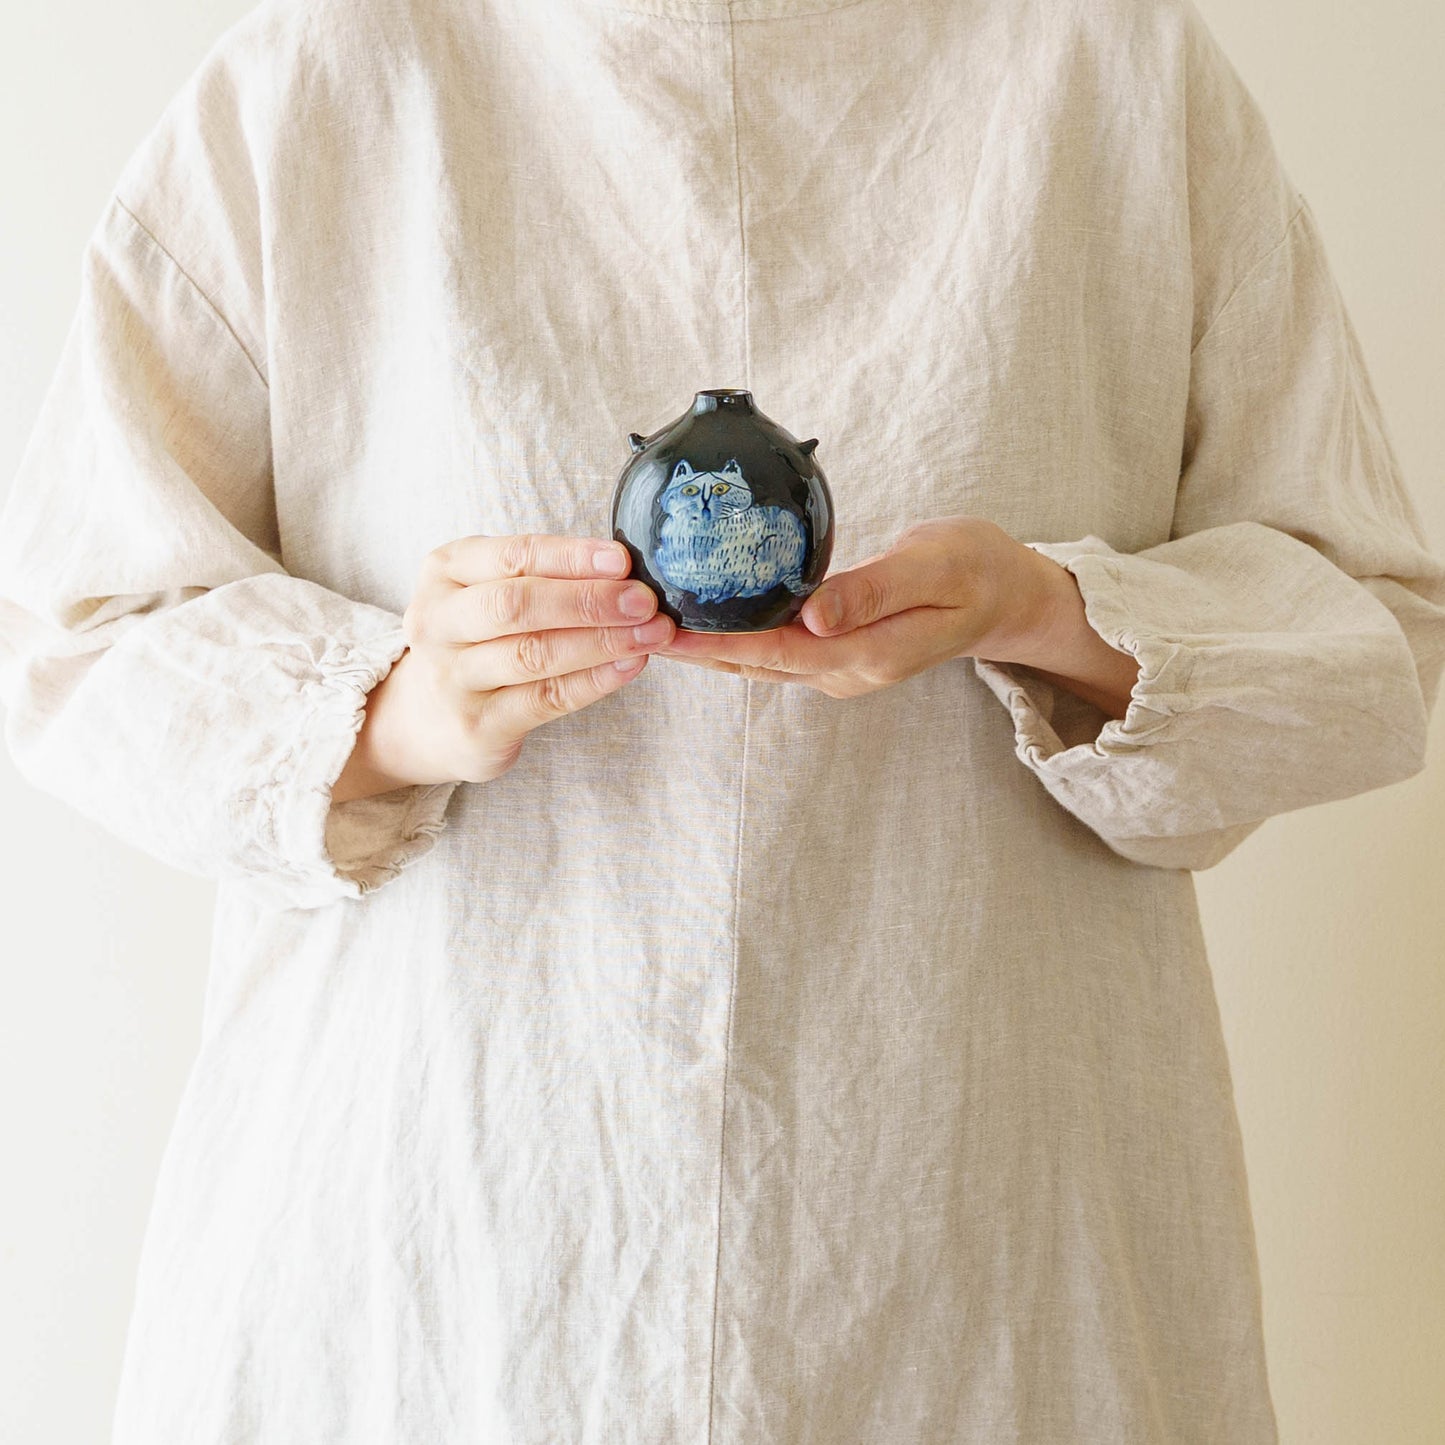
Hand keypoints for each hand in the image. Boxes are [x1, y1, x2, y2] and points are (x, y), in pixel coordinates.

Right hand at [333, 534, 676, 799]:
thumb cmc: (477, 639)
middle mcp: (440, 621)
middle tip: (644, 602)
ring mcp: (454, 677)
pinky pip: (544, 698)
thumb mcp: (492, 591)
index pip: (513, 556)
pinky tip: (629, 666)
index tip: (623, 560)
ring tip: (651, 634)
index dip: (571, 557)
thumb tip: (629, 571)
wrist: (425, 718)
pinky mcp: (478, 725)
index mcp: (446, 571)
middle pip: (518, 605)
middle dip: (589, 601)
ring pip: (534, 654)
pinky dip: (593, 681)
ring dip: (601, 642)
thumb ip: (546, 577)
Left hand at [654, 516, 1047, 698]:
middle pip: (756, 663)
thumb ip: (874, 592)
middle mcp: (847, 671)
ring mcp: (841, 668)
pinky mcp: (838, 654)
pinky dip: (736, 638)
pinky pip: (776, 650)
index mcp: (868, 655)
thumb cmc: (975, 570)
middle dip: (696, 649)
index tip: (667, 631)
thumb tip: (814, 618)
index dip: (718, 644)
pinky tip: (705, 619)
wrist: (1007, 594)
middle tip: (635, 625)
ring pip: (761, 662)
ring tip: (653, 625)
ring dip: (708, 647)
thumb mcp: (934, 568)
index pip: (776, 651)